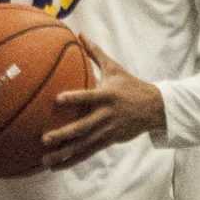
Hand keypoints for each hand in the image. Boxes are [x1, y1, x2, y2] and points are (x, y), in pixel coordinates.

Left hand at [41, 40, 163, 168]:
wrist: (155, 108)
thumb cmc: (130, 85)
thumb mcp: (114, 68)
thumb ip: (95, 53)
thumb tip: (80, 33)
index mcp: (107, 96)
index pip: (89, 96)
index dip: (75, 98)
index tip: (58, 99)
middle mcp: (106, 115)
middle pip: (83, 127)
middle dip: (64, 134)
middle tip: (45, 139)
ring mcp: (108, 131)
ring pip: (84, 145)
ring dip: (64, 153)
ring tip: (45, 160)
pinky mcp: (109, 141)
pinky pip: (88, 152)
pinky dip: (72, 160)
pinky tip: (56, 166)